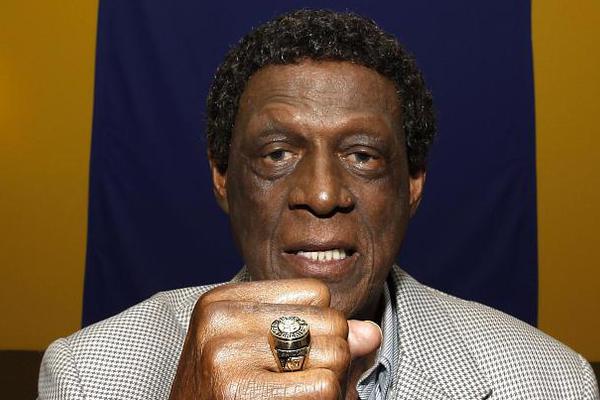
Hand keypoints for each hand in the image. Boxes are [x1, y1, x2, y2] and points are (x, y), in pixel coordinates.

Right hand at [169, 279, 380, 399]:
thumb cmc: (226, 394)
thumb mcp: (262, 352)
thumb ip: (318, 335)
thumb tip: (371, 332)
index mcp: (221, 301)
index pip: (315, 292)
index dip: (319, 328)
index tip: (291, 355)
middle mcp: (220, 321)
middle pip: (330, 321)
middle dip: (329, 356)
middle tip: (297, 382)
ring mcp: (226, 356)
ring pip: (335, 355)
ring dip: (329, 383)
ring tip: (294, 394)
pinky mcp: (240, 393)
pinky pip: (324, 387)